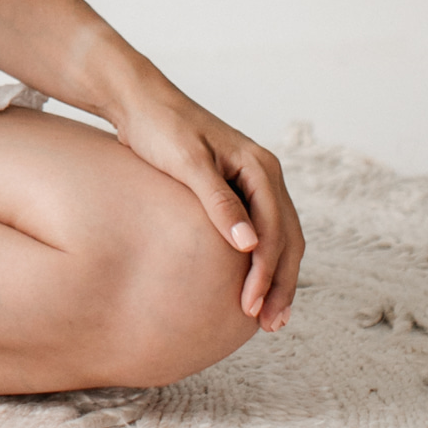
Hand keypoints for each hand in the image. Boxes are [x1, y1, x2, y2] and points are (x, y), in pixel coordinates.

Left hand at [110, 93, 303, 328]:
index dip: (266, 271)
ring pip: (281, 239)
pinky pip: (263, 233)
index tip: (249, 306)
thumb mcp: (187, 163)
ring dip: (278, 279)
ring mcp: (254, 184)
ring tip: (270, 319)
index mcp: (260, 166)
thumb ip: (218, 202)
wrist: (139, 103)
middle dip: (280, 283)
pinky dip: (264, 263)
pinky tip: (255, 288)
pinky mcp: (238, 191)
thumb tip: (248, 245)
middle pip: (287, 238)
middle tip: (269, 324)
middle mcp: (265, 174)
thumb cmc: (160, 128)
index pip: (274, 229)